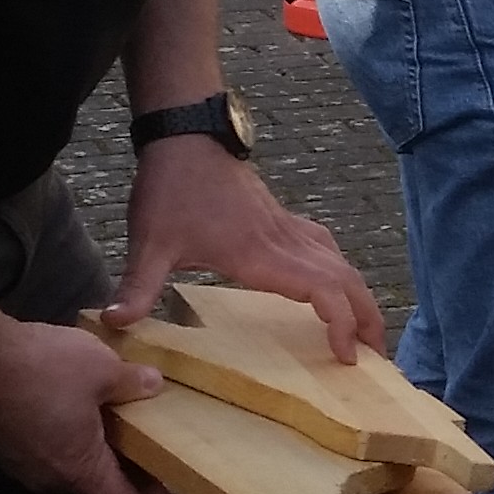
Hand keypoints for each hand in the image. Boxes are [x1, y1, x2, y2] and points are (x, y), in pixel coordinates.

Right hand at [0, 312, 171, 493]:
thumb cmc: (38, 367)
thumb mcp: (102, 367)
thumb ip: (134, 383)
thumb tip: (154, 385)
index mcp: (82, 474)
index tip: (170, 482)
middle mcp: (52, 483)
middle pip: (102, 492)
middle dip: (128, 467)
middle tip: (148, 429)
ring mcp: (24, 468)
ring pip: (73, 470)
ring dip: (95, 447)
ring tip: (109, 407)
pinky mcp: (5, 448)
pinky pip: (49, 452)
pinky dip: (68, 436)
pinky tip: (71, 398)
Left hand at [110, 131, 393, 360]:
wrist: (187, 135)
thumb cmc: (171, 187)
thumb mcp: (150, 241)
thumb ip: (138, 285)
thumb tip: (115, 324)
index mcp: (261, 254)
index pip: (322, 290)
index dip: (342, 323)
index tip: (346, 357)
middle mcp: (284, 242)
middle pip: (347, 280)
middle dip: (368, 319)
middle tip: (377, 358)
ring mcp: (288, 229)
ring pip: (342, 263)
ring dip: (360, 298)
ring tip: (368, 332)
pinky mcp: (283, 220)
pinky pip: (327, 249)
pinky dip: (341, 272)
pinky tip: (337, 283)